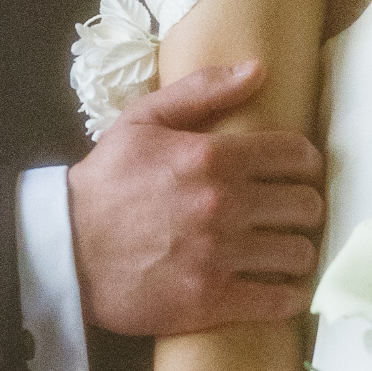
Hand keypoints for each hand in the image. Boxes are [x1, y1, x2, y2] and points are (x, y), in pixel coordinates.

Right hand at [68, 62, 324, 337]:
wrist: (64, 252)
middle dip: (304, 208)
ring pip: (298, 253)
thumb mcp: (141, 121)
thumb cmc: (103, 184)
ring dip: (297, 252)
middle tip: (292, 215)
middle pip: (306, 206)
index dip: (306, 164)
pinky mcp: (212, 300)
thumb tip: (258, 69)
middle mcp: (224, 204)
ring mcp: (220, 255)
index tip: (300, 174)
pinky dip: (289, 296)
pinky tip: (283, 290)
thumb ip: (201, 91)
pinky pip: (279, 301)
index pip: (296, 155)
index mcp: (212, 156)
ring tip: (285, 252)